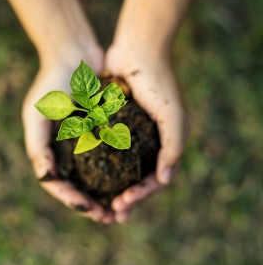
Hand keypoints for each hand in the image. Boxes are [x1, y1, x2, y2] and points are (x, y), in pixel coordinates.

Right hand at [22, 52, 113, 223]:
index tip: (92, 210)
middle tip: (111, 218)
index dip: (74, 201)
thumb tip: (46, 177)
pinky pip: (112, 156)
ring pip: (98, 176)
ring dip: (109, 193)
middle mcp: (69, 149)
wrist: (75, 55)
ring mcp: (87, 141)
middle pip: (80, 186)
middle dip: (93, 204)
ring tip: (123, 207)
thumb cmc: (52, 83)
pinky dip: (119, 171)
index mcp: (51, 150)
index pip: (59, 184)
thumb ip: (37, 147)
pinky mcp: (104, 131)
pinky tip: (131, 182)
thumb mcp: (37, 114)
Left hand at [105, 45, 188, 222]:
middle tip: (111, 215)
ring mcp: (132, 135)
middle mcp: (149, 143)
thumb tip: (165, 180)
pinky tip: (90, 178)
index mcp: (165, 144)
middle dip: (126, 199)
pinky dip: (102, 166)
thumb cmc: (158, 82)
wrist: (138, 50)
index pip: (155, 180)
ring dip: (112, 188)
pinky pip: (109, 151)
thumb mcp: (173, 116)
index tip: (123, 205)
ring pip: (122, 170)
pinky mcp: (115, 125)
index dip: (140, 196)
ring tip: (100, 204)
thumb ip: (174, 148)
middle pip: (137, 179)